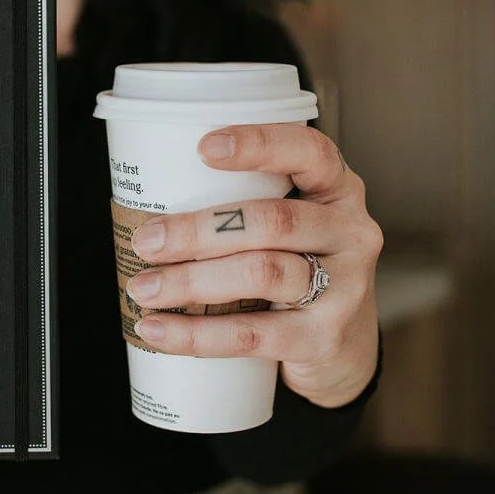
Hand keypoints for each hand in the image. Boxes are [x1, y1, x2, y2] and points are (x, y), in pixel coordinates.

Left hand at [126, 125, 381, 408]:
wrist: (344, 348)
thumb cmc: (298, 268)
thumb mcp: (290, 227)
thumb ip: (243, 205)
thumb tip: (147, 202)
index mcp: (337, 189)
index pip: (310, 152)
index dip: (260, 144)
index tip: (203, 148)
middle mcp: (350, 233)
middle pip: (274, 221)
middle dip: (199, 230)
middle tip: (147, 241)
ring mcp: (344, 288)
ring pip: (262, 273)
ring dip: (192, 281)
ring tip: (144, 288)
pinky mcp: (324, 339)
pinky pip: (252, 334)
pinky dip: (197, 334)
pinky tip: (158, 329)